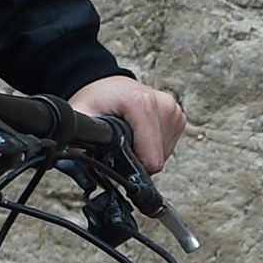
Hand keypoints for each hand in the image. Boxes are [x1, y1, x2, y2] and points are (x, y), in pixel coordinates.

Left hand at [67, 74, 186, 174]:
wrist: (109, 84)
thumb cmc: (97, 99)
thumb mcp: (83, 119)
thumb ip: (84, 147)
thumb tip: (100, 178)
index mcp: (142, 104)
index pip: (150, 158)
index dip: (132, 167)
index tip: (118, 158)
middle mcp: (164, 105)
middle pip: (157, 158)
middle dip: (137, 159)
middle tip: (121, 144)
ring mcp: (174, 110)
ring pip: (163, 155)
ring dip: (145, 152)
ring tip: (130, 136)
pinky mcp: (178, 116)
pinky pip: (167, 145)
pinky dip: (153, 145)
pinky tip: (140, 133)